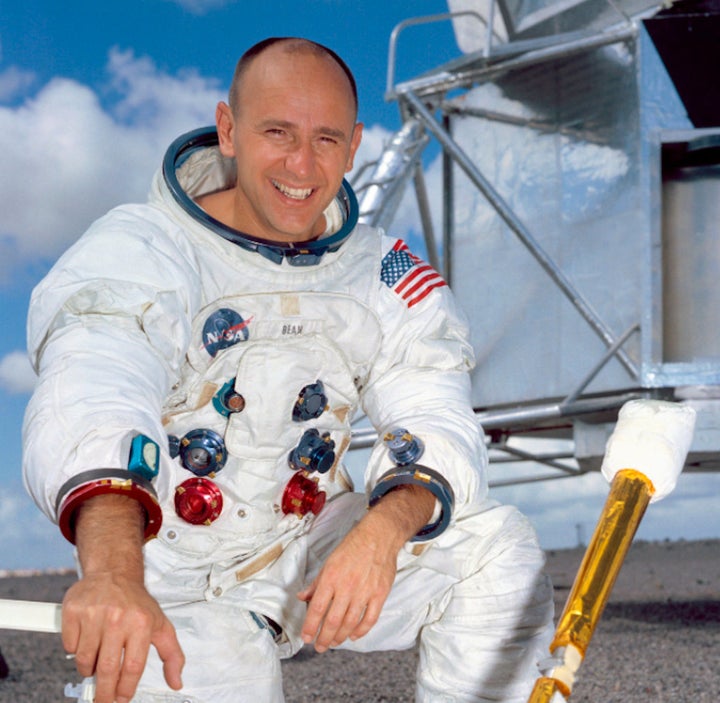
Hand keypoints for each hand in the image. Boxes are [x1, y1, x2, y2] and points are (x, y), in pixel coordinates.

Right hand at [62, 572, 183, 702]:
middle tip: (103, 700)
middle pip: (108, 669)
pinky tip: (87, 640)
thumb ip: (172, 655)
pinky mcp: (74, 611)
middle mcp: (118, 618)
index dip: (126, 689)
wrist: (114, 573)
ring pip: (85, 660)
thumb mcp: (160, 625)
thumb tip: (177, 682)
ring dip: (90, 668)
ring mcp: (94, 614)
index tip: (122, 698)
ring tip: (98, 659)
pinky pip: (70, 646)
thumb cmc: (137, 603)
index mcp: (142, 622)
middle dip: (104, 693)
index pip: (133, 667)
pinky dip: (76, 650)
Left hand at [297, 484, 434, 651]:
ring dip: (340, 637)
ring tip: (333, 642)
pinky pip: (369, 619)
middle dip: (324, 638)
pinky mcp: (380, 594)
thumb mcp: (329, 561)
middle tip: (319, 646)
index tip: (306, 637)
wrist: (379, 536)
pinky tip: (354, 635)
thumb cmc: (353, 546)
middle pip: (333, 620)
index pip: (317, 608)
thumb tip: (301, 596)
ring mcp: (365, 592)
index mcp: (331, 577)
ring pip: (350, 623)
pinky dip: (361, 631)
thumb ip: (316, 582)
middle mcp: (347, 586)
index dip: (310, 626)